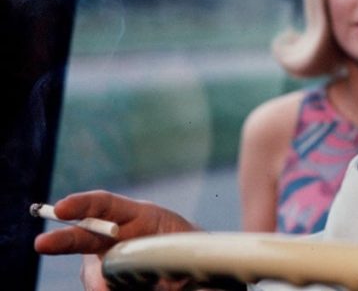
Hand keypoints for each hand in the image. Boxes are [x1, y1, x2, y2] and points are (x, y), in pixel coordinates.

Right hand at [36, 190, 199, 289]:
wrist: (187, 264)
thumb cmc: (183, 244)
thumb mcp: (182, 241)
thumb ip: (162, 253)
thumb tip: (141, 278)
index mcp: (133, 215)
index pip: (104, 204)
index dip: (82, 204)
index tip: (61, 208)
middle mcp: (111, 238)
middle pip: (83, 237)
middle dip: (61, 240)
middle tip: (43, 244)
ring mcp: (104, 261)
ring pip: (94, 273)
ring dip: (102, 282)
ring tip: (129, 283)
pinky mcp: (104, 281)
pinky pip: (101, 287)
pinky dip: (106, 288)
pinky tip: (131, 285)